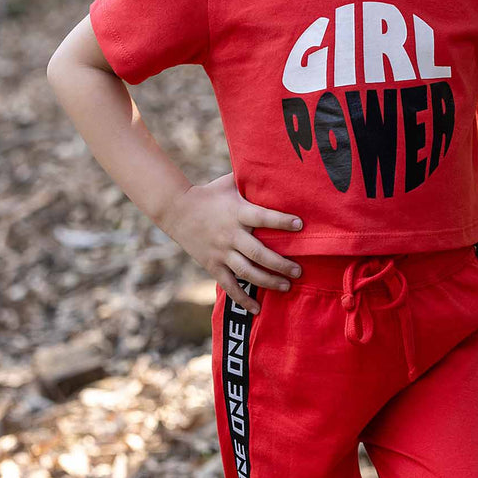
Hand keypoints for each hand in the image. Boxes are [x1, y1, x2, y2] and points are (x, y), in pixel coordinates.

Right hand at [159, 174, 301, 313]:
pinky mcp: (213, 265)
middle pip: (259, 253)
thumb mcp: (229, 183)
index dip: (282, 221)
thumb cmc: (209, 194)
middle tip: (299, 271)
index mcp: (237, 212)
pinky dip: (243, 298)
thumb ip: (251, 180)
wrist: (176, 210)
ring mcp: (221, 252)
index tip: (300, 225)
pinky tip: (257, 309)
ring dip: (269, 281)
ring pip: (248, 272)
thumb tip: (275, 168)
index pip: (263, 217)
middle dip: (281, 264)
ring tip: (287, 286)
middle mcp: (230, 234)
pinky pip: (229, 286)